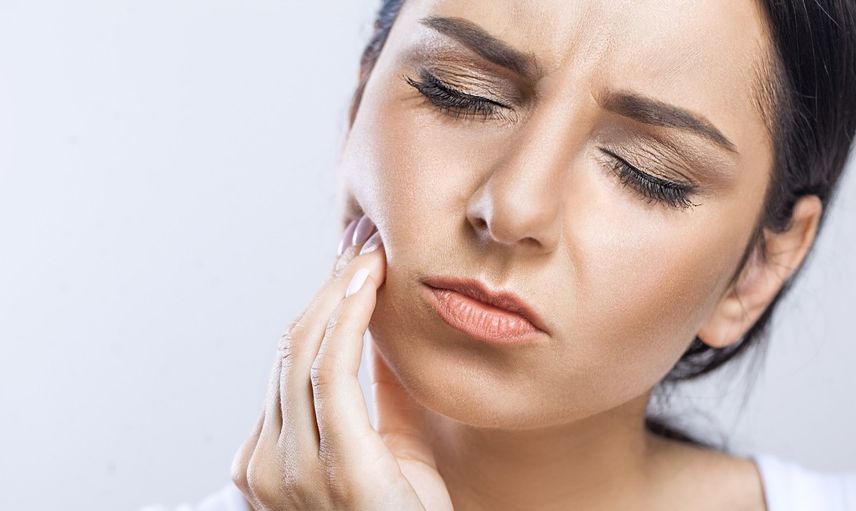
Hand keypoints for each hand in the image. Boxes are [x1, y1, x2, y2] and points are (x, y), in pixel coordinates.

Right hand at [230, 214, 453, 510]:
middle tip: (360, 242)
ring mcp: (292, 470)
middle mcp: (267, 464)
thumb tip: (382, 332)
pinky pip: (330, 373)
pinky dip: (346, 318)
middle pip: (289, 349)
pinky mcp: (334, 467)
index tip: (347, 263)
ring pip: (303, 352)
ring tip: (368, 252)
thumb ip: (377, 394)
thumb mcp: (388, 446)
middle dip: (326, 288)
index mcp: (268, 459)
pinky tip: (367, 284)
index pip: (287, 362)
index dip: (316, 305)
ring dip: (338, 292)